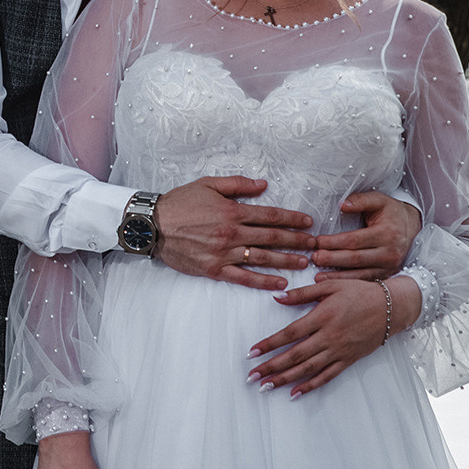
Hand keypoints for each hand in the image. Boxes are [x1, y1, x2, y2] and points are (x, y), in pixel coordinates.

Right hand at [152, 176, 315, 290]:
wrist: (152, 225)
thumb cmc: (179, 203)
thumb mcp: (208, 184)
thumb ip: (238, 184)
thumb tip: (263, 185)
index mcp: (232, 211)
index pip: (270, 215)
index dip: (292, 219)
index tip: (308, 222)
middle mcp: (232, 233)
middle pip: (272, 238)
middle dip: (296, 241)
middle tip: (315, 245)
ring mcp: (224, 253)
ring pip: (263, 258)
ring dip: (286, 261)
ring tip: (304, 263)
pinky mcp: (215, 269)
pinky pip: (244, 278)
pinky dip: (263, 282)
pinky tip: (280, 284)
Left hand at [248, 275, 421, 395]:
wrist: (391, 307)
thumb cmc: (359, 292)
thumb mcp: (331, 286)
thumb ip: (303, 293)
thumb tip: (277, 297)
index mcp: (322, 317)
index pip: (290, 334)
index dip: (269, 344)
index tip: (252, 353)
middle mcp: (329, 337)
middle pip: (295, 356)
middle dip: (271, 367)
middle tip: (252, 376)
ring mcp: (339, 351)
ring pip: (308, 370)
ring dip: (285, 379)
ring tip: (266, 386)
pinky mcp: (348, 360)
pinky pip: (327, 376)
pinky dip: (310, 386)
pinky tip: (295, 393)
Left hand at [308, 191, 419, 279]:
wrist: (412, 228)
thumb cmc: (391, 212)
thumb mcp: (379, 200)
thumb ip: (361, 200)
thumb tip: (342, 205)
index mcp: (387, 233)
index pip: (354, 240)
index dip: (334, 242)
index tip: (317, 241)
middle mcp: (390, 253)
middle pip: (355, 258)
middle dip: (332, 259)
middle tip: (313, 258)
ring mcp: (389, 267)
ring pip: (360, 274)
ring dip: (337, 276)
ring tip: (318, 276)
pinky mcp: (387, 275)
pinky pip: (365, 281)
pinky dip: (348, 284)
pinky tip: (333, 285)